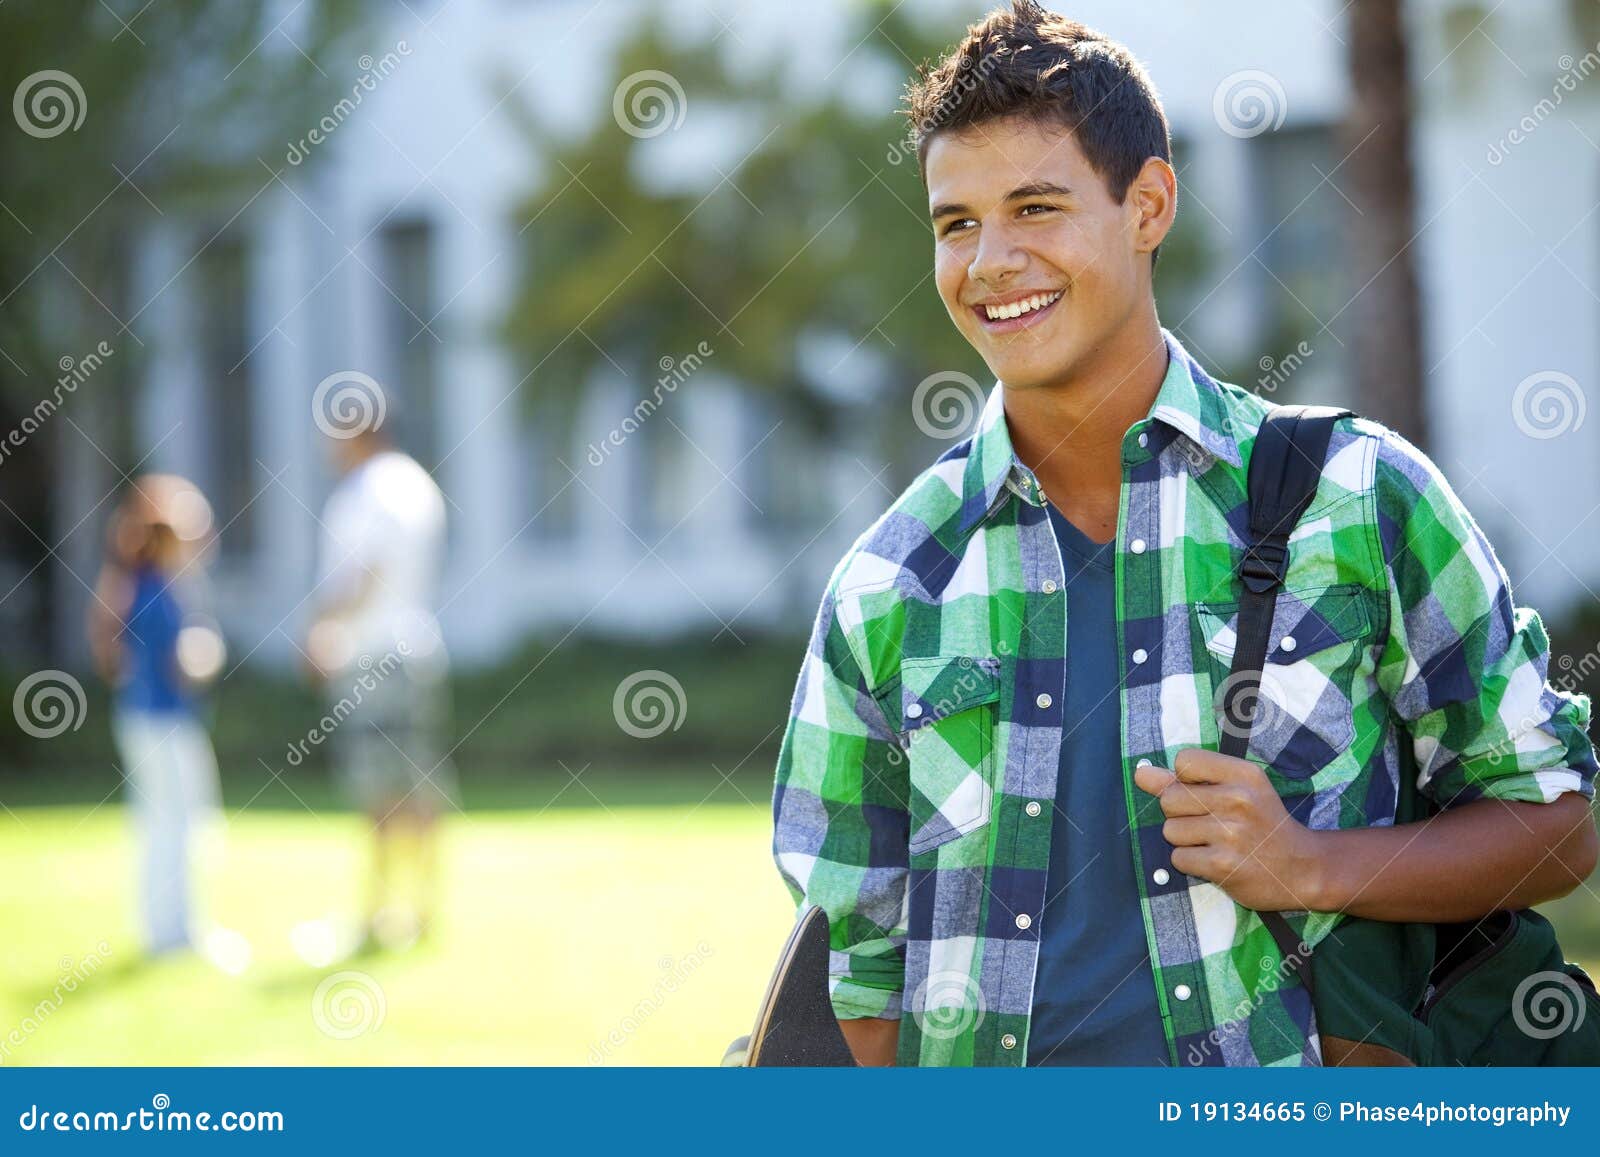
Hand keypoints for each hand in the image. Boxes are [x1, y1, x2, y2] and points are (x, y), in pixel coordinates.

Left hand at [1133, 748, 1327, 910]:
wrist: (1303, 869)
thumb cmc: (1262, 825)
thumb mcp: (1235, 791)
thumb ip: (1184, 780)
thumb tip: (1140, 773)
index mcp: (1244, 774)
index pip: (1184, 761)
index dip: (1184, 780)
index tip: (1206, 794)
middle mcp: (1238, 799)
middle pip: (1169, 798)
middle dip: (1180, 814)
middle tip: (1210, 824)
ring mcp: (1230, 833)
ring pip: (1170, 830)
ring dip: (1185, 841)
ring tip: (1215, 844)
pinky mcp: (1222, 865)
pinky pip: (1178, 858)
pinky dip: (1191, 863)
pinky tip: (1215, 862)